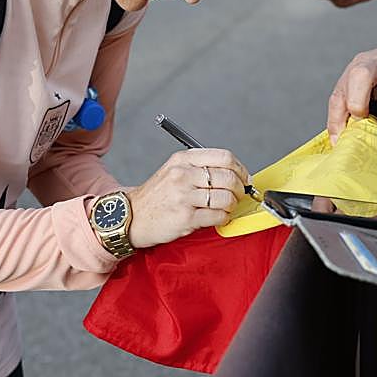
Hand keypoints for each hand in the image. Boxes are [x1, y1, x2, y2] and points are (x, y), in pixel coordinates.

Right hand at [126, 148, 248, 248]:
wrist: (132, 216)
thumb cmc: (157, 196)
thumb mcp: (174, 170)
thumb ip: (201, 167)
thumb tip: (235, 174)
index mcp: (183, 159)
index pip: (224, 157)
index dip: (240, 169)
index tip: (244, 178)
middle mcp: (183, 175)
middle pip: (228, 177)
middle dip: (240, 189)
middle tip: (238, 195)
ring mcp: (184, 196)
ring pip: (226, 198)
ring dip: (232, 205)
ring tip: (226, 208)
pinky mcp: (186, 217)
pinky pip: (218, 216)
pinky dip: (223, 218)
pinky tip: (217, 218)